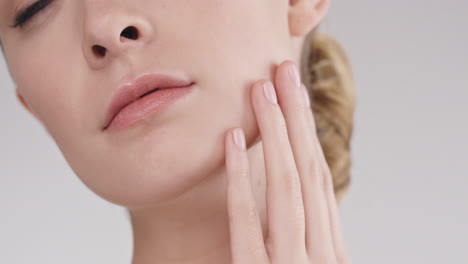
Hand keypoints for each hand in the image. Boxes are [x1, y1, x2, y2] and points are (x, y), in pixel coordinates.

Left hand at [224, 60, 350, 263]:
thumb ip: (304, 240)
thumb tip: (295, 197)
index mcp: (332, 250)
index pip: (320, 179)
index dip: (308, 133)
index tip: (297, 96)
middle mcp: (320, 254)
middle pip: (309, 171)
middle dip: (296, 117)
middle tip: (284, 72)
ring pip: (287, 186)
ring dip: (274, 132)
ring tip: (261, 90)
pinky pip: (245, 219)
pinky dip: (239, 177)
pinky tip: (231, 139)